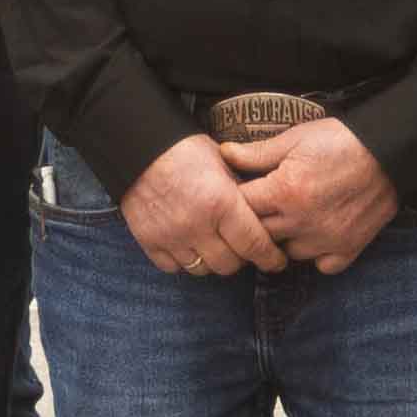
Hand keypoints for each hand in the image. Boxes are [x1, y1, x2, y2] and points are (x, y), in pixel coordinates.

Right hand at [119, 134, 286, 279]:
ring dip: (212, 261)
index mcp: (221, 203)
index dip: (270, 258)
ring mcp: (171, 236)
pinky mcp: (149, 241)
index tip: (276, 261)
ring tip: (214, 245)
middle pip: (229, 264)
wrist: (140, 146)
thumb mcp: (225, 165)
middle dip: (241, 258)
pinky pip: (173, 268)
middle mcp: (197, 225)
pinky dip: (183, 261)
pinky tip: (188, 245)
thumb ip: (244, 194)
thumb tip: (264, 216)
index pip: (254, 245)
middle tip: (242, 247)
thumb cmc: (186, 150)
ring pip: (202, 270)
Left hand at [215, 108, 395, 273]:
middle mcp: (302, 222)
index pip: (242, 207)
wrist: (391, 152)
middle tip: (262, 207)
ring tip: (289, 219)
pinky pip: (321, 265)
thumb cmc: (341, 141)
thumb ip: (257, 153)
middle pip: (259, 235)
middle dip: (256, 222)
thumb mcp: (295, 138)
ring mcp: (326, 240)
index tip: (241, 192)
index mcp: (284, 192)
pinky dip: (315, 254)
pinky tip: (315, 234)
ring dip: (284, 239)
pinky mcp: (348, 249)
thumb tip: (224, 154)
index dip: (236, 199)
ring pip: (287, 253)